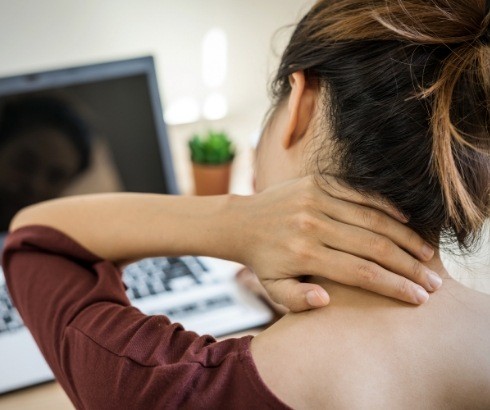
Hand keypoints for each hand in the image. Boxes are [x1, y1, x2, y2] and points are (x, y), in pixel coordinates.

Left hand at [231, 176, 439, 311]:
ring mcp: (316, 200)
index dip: (394, 285)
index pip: (360, 273)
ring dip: (404, 237)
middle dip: (408, 265)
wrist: (242, 221)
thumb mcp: (273, 288)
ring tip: (427, 254)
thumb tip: (327, 302)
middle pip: (373, 247)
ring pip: (372, 219)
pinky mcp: (317, 183)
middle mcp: (313, 226)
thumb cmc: (263, 261)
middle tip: (432, 280)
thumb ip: (297, 301)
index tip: (418, 296)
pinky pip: (358, 194)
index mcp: (304, 255)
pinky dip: (385, 207)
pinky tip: (406, 221)